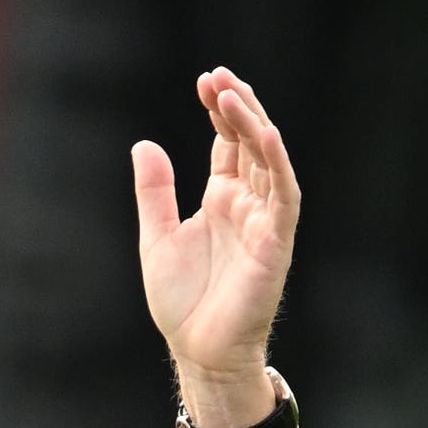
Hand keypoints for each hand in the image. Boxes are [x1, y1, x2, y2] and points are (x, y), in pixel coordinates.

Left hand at [134, 66, 302, 425]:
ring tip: (232, 93)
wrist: (198, 351)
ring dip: (253, 123)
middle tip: (217, 75)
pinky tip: (264, 133)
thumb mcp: (157, 237)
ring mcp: (264, 220)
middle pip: (250, 141)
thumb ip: (155, 192)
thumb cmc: (183, 303)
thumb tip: (144, 144)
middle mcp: (247, 204)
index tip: (205, 81)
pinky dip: (276, 163)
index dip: (220, 111)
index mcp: (221, 200)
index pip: (228, 143)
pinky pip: (283, 195)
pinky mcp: (276, 242)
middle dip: (236, 106)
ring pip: (267, 160)